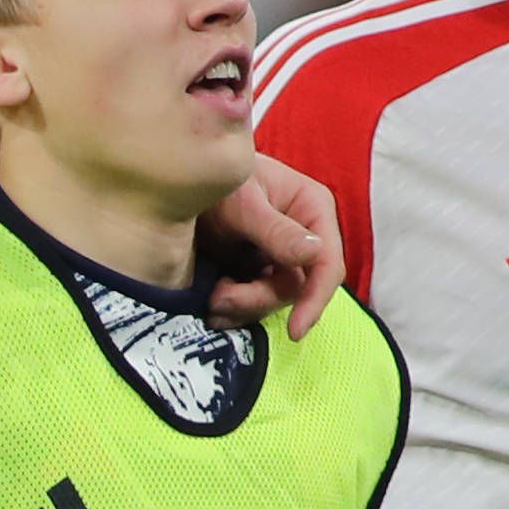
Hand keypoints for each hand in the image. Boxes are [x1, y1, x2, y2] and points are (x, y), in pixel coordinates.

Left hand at [199, 154, 341, 334]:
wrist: (180, 181)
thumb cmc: (215, 177)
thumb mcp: (243, 204)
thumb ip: (276, 231)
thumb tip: (315, 254)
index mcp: (312, 209)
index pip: (327, 263)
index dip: (315, 299)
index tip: (296, 331)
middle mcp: (304, 234)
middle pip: (297, 287)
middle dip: (258, 300)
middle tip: (219, 300)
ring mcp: (281, 253)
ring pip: (274, 298)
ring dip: (241, 305)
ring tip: (211, 299)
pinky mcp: (259, 267)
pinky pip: (255, 299)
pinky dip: (234, 306)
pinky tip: (213, 304)